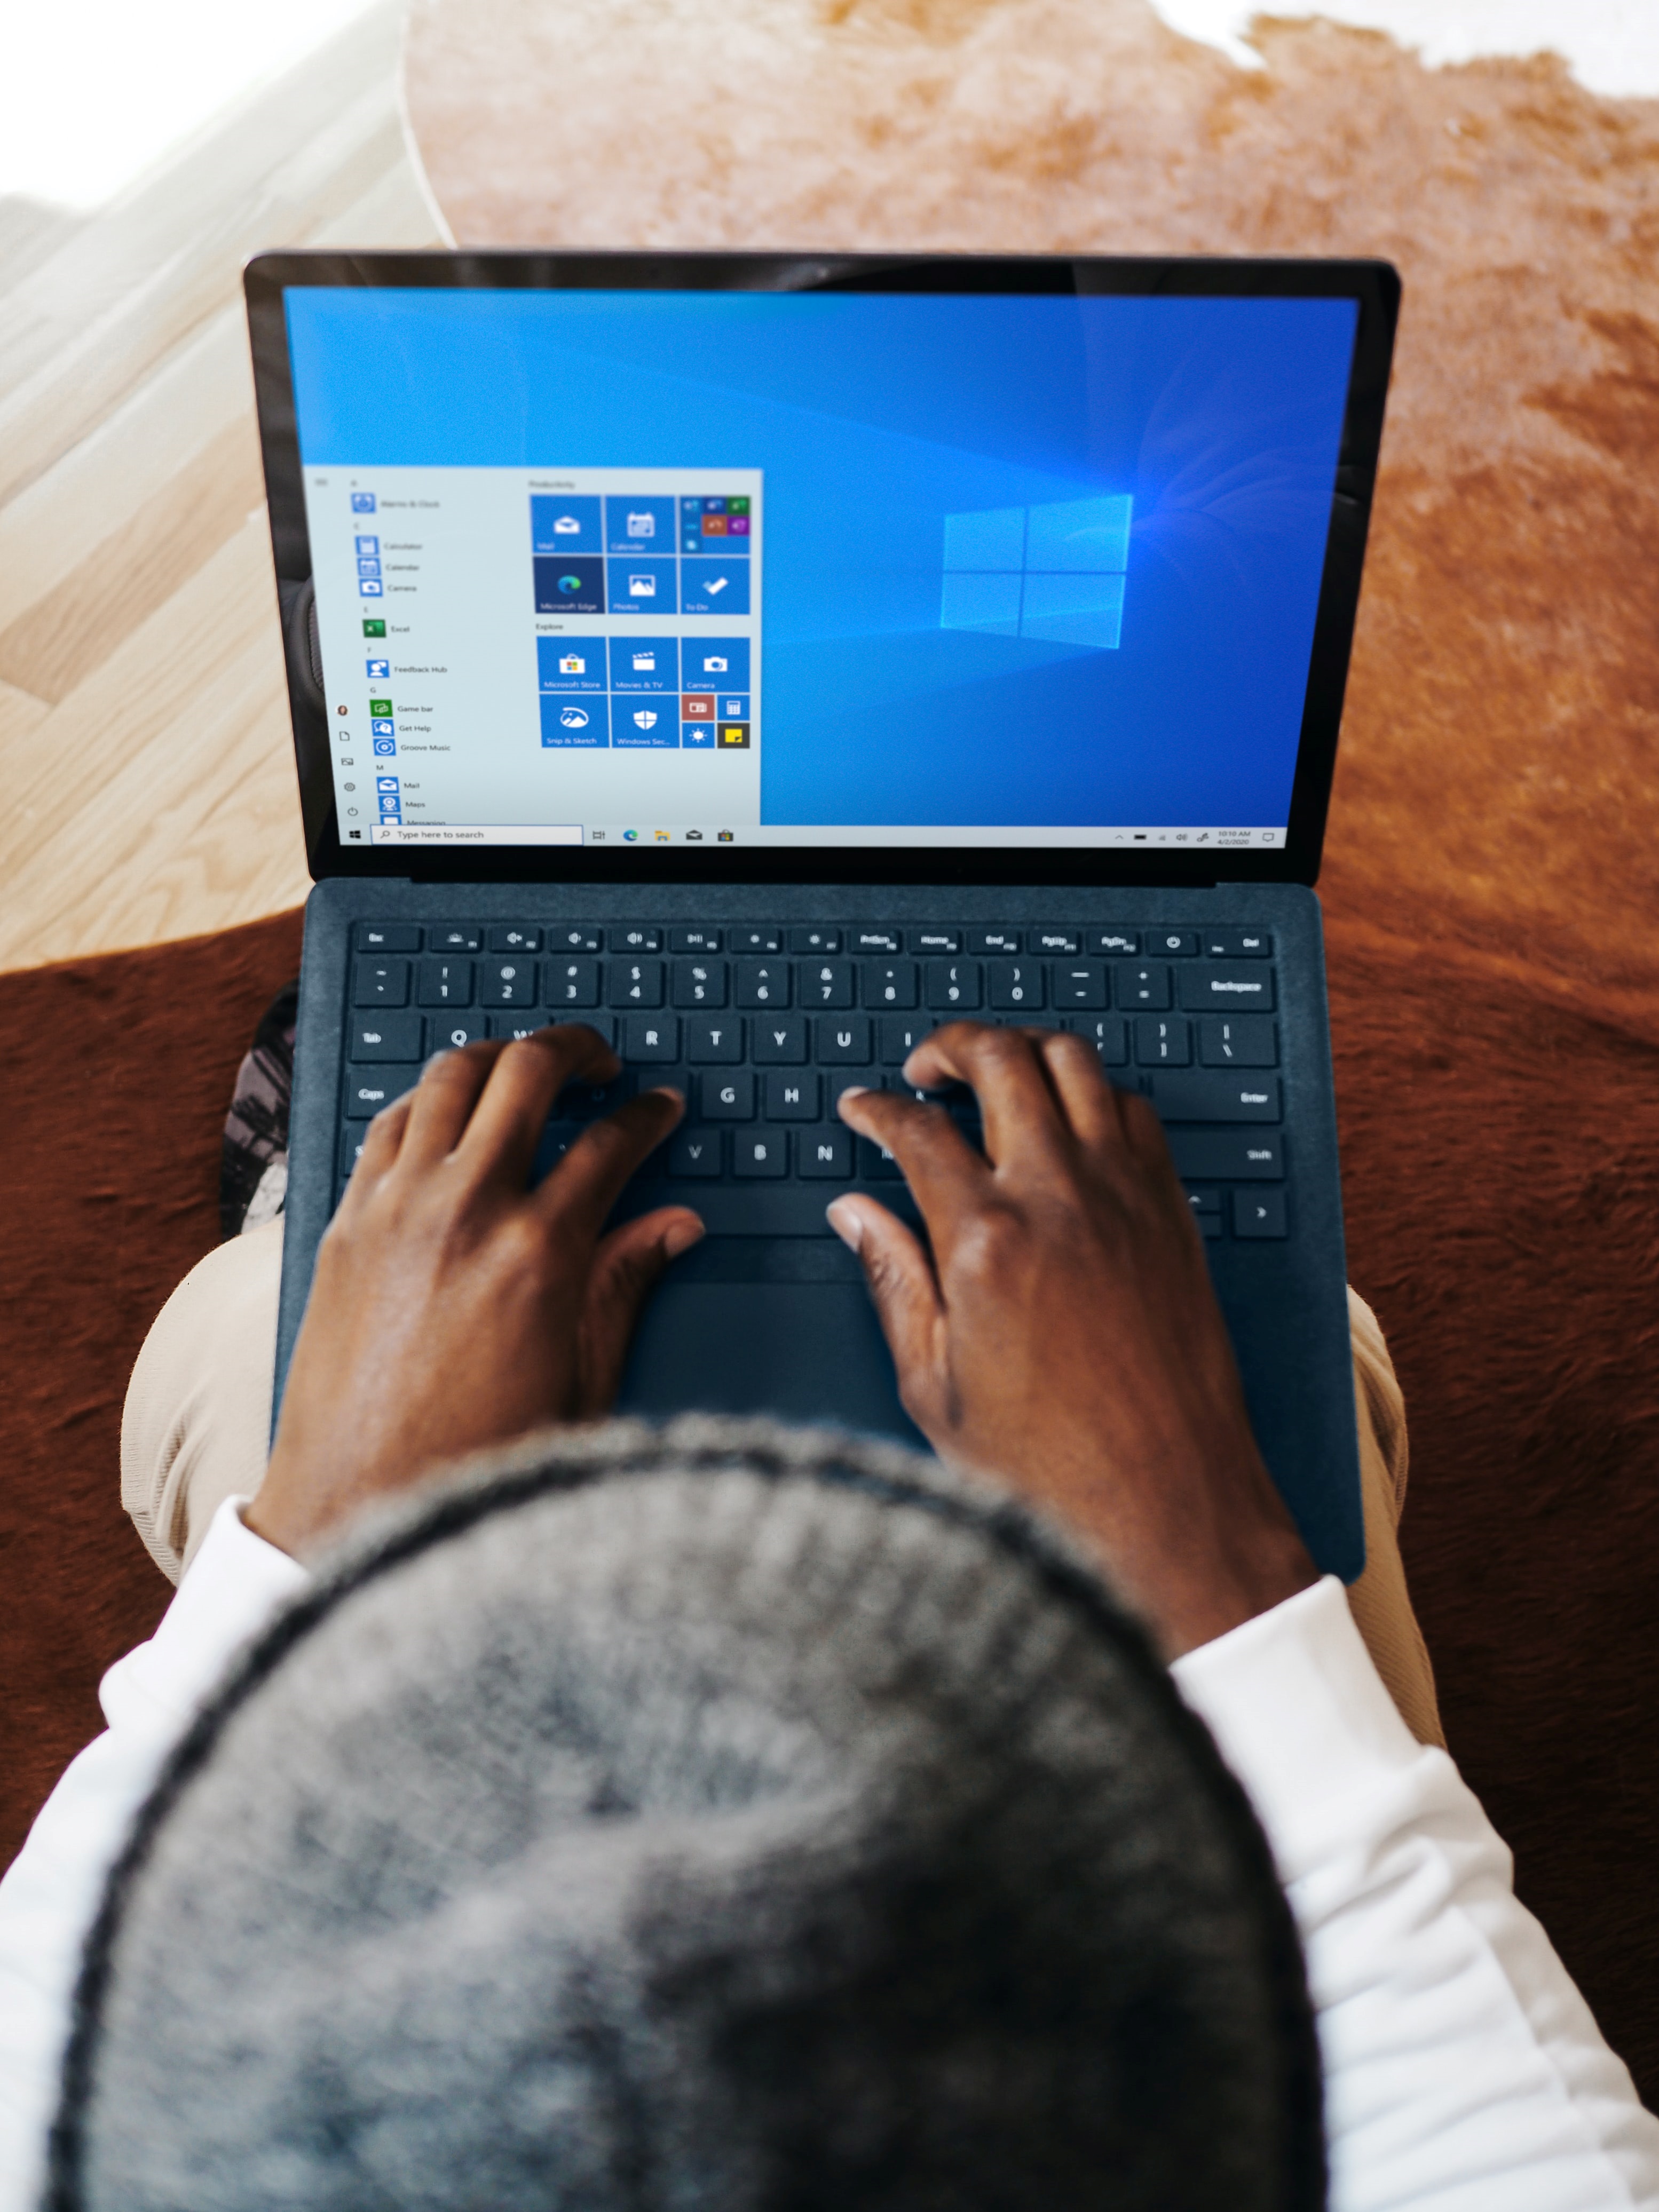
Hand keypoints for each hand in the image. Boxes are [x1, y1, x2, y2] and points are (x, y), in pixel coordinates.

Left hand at [248, 1026, 702, 1559]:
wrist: (358, 1509)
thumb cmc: (474, 1464)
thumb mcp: (582, 1382)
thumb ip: (625, 1286)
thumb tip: (675, 1226)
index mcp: (540, 1254)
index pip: (610, 1144)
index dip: (647, 1115)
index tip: (659, 1109)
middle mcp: (464, 1211)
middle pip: (527, 1074)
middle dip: (574, 1050)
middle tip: (599, 1063)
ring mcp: (394, 1209)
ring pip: (449, 1077)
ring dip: (497, 1058)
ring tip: (524, 1069)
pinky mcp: (344, 1224)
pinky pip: (388, 1124)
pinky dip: (427, 1102)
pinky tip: (448, 1117)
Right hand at [830, 1025, 1315, 1656]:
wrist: (1166, 1501)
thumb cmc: (1048, 1465)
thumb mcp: (933, 1385)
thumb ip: (892, 1281)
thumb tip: (855, 1213)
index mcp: (984, 1240)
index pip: (917, 1129)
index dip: (878, 1107)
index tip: (865, 1109)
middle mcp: (1058, 1198)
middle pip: (1001, 1060)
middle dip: (950, 1047)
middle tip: (924, 1069)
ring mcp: (1125, 1197)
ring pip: (1075, 1064)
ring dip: (1025, 1052)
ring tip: (994, 1075)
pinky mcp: (1171, 1212)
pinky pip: (1134, 1110)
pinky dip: (1094, 1094)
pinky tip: (1070, 1123)